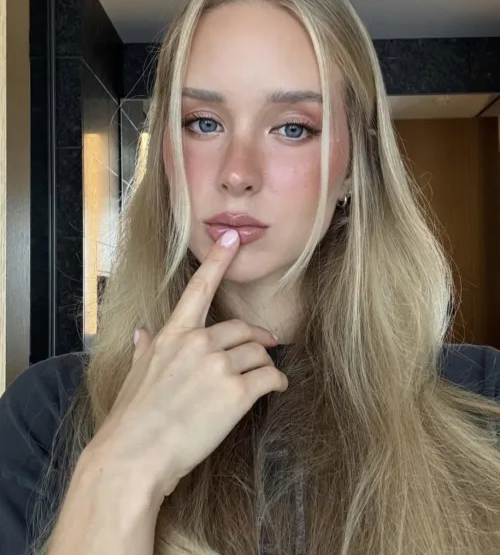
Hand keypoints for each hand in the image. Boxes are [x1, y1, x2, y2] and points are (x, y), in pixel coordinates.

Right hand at [84, 229, 287, 507]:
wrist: (133, 457)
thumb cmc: (131, 419)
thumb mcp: (134, 376)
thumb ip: (144, 350)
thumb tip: (141, 334)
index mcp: (172, 336)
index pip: (199, 288)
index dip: (218, 260)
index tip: (232, 238)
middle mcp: (198, 344)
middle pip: (243, 329)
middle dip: (258, 337)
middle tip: (268, 344)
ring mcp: (218, 367)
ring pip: (259, 353)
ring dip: (266, 363)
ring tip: (267, 375)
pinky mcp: (236, 394)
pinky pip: (270, 378)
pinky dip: (277, 382)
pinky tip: (277, 388)